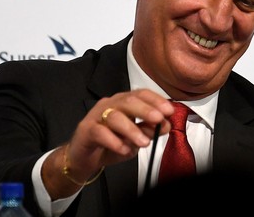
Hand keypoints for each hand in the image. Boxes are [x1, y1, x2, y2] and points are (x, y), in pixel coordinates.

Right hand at [43, 89, 173, 198]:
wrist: (84, 157)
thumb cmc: (110, 143)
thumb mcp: (135, 139)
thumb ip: (149, 130)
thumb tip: (165, 125)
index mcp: (123, 103)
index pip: (141, 94)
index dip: (155, 100)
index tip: (169, 110)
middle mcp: (110, 105)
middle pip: (128, 102)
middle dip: (146, 110)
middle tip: (158, 120)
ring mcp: (96, 116)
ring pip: (115, 117)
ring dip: (131, 130)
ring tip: (144, 142)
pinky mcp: (86, 130)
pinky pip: (100, 132)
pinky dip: (114, 141)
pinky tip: (124, 149)